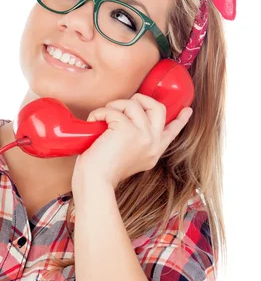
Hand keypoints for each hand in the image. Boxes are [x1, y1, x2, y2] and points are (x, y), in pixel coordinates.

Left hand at [72, 94, 192, 190]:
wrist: (95, 181)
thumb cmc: (102, 170)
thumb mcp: (128, 157)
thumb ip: (135, 142)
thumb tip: (127, 120)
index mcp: (153, 152)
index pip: (172, 132)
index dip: (180, 119)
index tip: (187, 110)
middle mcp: (152, 143)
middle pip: (158, 108)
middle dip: (140, 99)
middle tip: (122, 105)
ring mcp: (143, 136)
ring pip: (133, 104)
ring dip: (113, 105)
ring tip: (101, 116)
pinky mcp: (127, 130)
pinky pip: (113, 110)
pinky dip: (99, 112)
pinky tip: (93, 121)